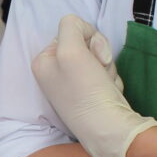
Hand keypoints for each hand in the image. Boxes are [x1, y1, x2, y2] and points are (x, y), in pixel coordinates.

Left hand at [31, 15, 156, 156]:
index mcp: (43, 61)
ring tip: (105, 87)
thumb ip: (71, 26)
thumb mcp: (70, 49)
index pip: (71, 29)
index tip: (91, 57)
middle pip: (86, 43)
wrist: (110, 130)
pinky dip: (113, 82)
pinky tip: (110, 95)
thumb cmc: (87, 91)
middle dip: (100, 55)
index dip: (88, 37)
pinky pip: (107, 75)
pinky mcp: (92, 96)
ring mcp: (73, 85)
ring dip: (108, 69)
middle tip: (100, 70)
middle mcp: (54, 73)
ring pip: (100, 58)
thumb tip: (78, 27)